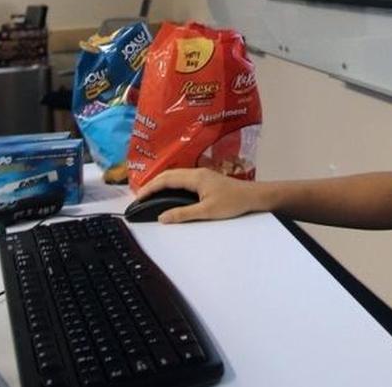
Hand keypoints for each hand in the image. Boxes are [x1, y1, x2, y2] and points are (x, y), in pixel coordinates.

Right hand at [134, 167, 256, 223]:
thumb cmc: (233, 203)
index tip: (138, 197)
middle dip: (152, 184)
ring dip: (161, 183)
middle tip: (140, 196)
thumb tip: (162, 217)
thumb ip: (183, 214)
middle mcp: (196, 172)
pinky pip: (182, 178)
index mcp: (195, 177)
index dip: (150, 187)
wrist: (253, 197)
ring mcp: (201, 174)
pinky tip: (168, 192)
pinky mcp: (206, 179)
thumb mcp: (207, 212)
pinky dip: (170, 184)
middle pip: (168, 174)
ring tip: (150, 194)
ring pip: (175, 175)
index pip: (166, 179)